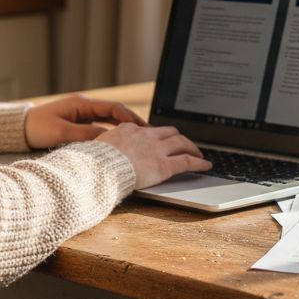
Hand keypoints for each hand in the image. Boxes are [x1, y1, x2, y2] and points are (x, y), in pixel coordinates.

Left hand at [24, 93, 145, 148]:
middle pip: (116, 113)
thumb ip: (85, 136)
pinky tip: (121, 143)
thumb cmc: (36, 129)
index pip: (114, 108)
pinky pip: (101, 127)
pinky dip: (113, 134)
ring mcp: (82, 115)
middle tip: (150, 135)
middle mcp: (84, 107)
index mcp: (82, 104)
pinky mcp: (78, 124)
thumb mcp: (61, 133)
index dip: (131, 118)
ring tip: (140, 140)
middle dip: (133, 124)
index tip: (143, 130)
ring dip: (125, 129)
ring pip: (110, 120)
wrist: (18, 130)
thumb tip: (109, 140)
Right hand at [96, 124, 211, 188]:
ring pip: (182, 143)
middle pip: (170, 132)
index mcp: (128, 130)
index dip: (158, 135)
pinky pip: (187, 161)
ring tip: (199, 153)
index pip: (148, 129)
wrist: (98, 170)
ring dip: (193, 147)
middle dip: (180, 138)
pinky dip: (199, 162)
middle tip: (185, 145)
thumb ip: (105, 145)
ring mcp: (156, 149)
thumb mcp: (96, 147)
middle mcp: (145, 135)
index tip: (161, 140)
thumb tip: (100, 147)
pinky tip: (206, 165)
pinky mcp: (163, 165)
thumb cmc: (93, 163)